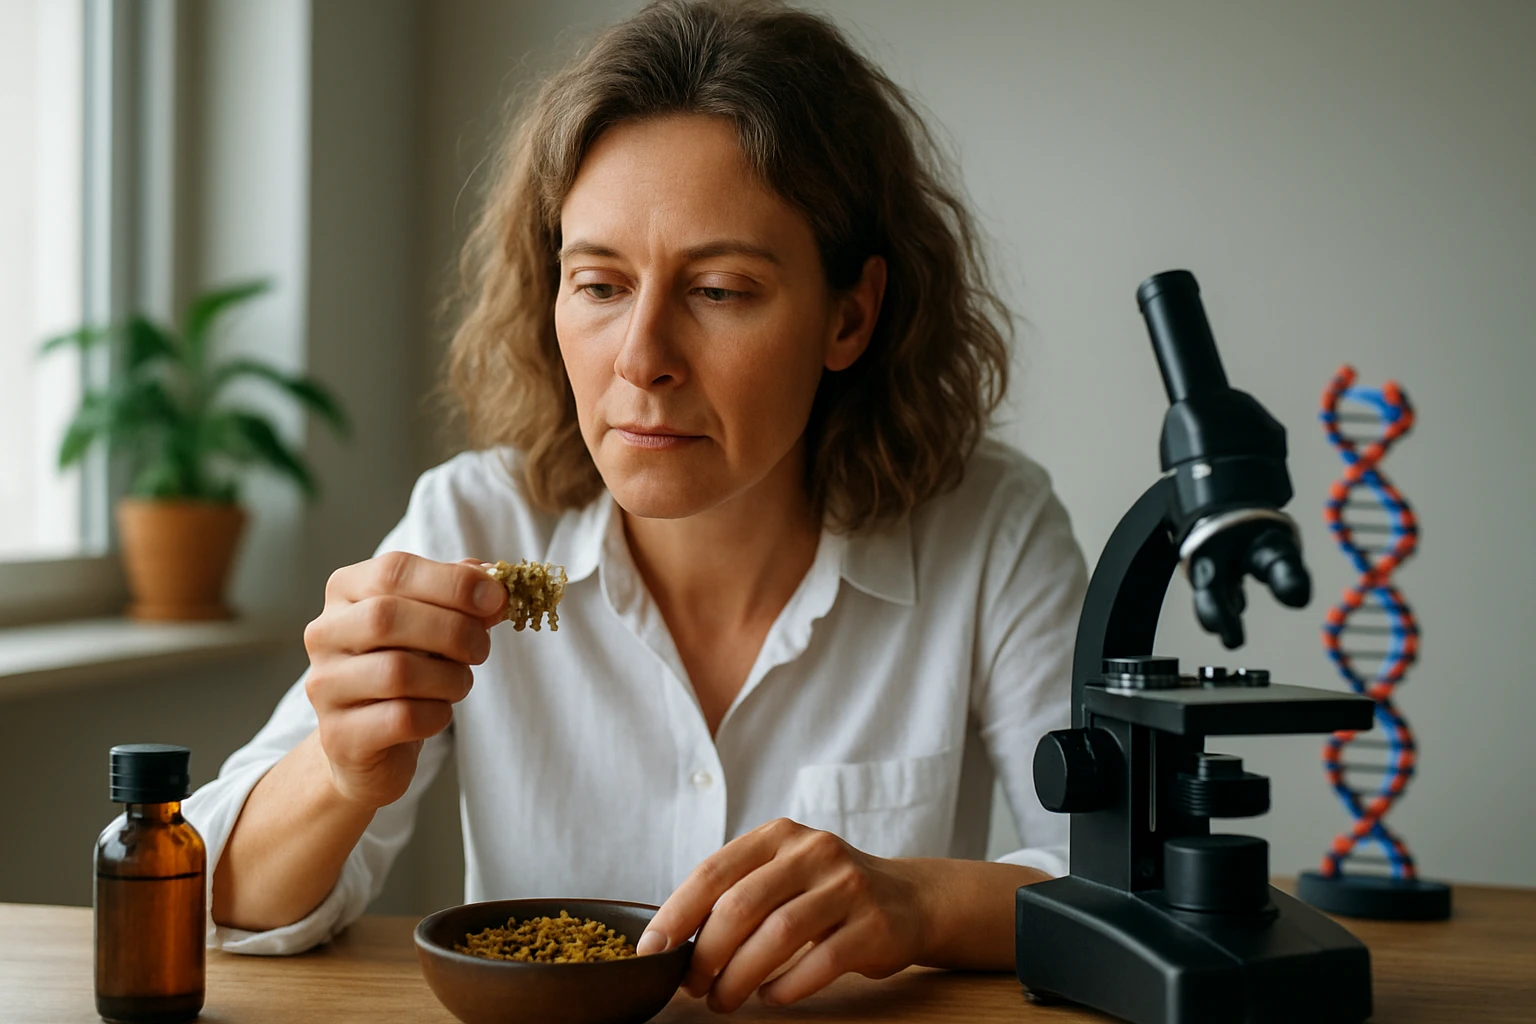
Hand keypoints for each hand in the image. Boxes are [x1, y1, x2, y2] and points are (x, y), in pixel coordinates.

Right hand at [302, 552, 505, 808]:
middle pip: (386, 617)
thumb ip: (462, 597)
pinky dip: (436, 715)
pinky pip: (401, 718)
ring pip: (396, 672)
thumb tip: (497, 586)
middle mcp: (324, 633)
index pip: (393, 571)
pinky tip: (437, 712)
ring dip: (450, 678)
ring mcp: (325, 685)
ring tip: (459, 683)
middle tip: (481, 649)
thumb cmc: (409, 665)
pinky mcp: (339, 734)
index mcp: (345, 590)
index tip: (496, 599)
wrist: (374, 738)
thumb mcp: (434, 620)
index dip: (453, 582)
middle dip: (453, 631)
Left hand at [637, 818, 929, 1011]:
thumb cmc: (828, 893)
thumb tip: (672, 940)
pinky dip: (787, 986)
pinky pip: (820, 962)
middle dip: (706, 954)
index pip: (714, 871)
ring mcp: (847, 885)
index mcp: (778, 836)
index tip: (653, 951)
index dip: (677, 914)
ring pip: (778, 935)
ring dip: (740, 977)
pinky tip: (771, 996)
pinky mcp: (874, 924)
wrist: (910, 900)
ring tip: (723, 1000)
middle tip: (692, 986)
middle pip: (741, 905)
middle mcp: (812, 851)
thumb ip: (737, 892)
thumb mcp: (783, 872)